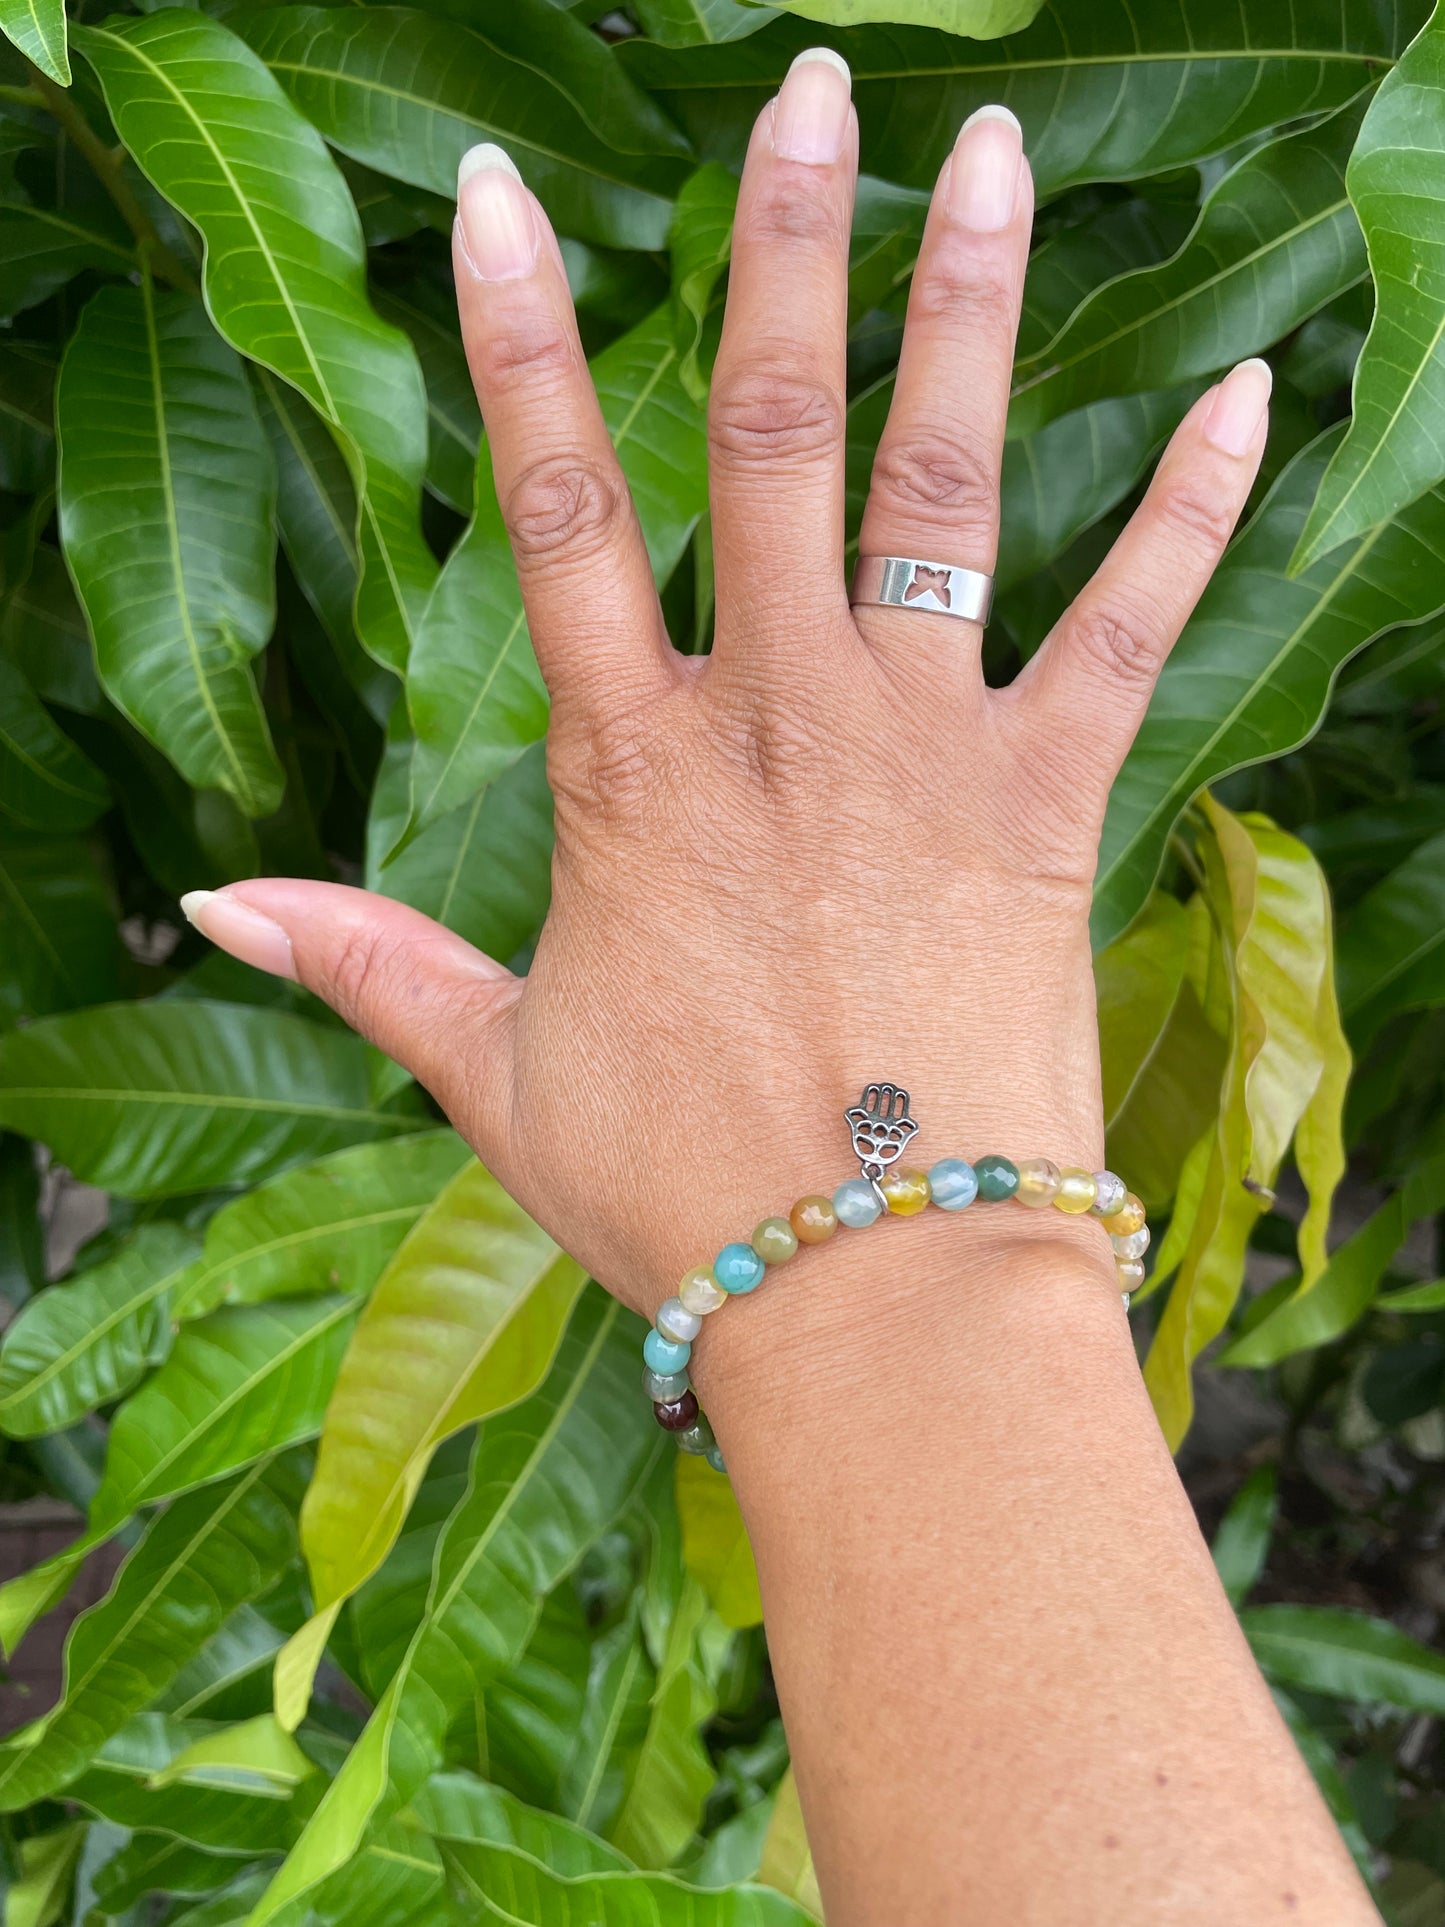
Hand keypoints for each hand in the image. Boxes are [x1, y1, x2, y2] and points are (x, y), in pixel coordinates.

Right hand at [182, 53, 1269, 1328]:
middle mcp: (776, 725)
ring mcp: (921, 752)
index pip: (556, 513)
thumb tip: (210, 900)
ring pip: (941, 489)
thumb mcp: (494, 1072)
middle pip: (771, 442)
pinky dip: (1189, 510)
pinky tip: (1246, 391)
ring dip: (965, 311)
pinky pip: (1132, 629)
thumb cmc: (683, 1196)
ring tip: (989, 151)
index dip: (522, 345)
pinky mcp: (1046, 807)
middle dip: (782, 251)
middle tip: (806, 90)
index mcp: (629, 776)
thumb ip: (366, 962)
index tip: (502, 198)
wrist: (873, 1294)